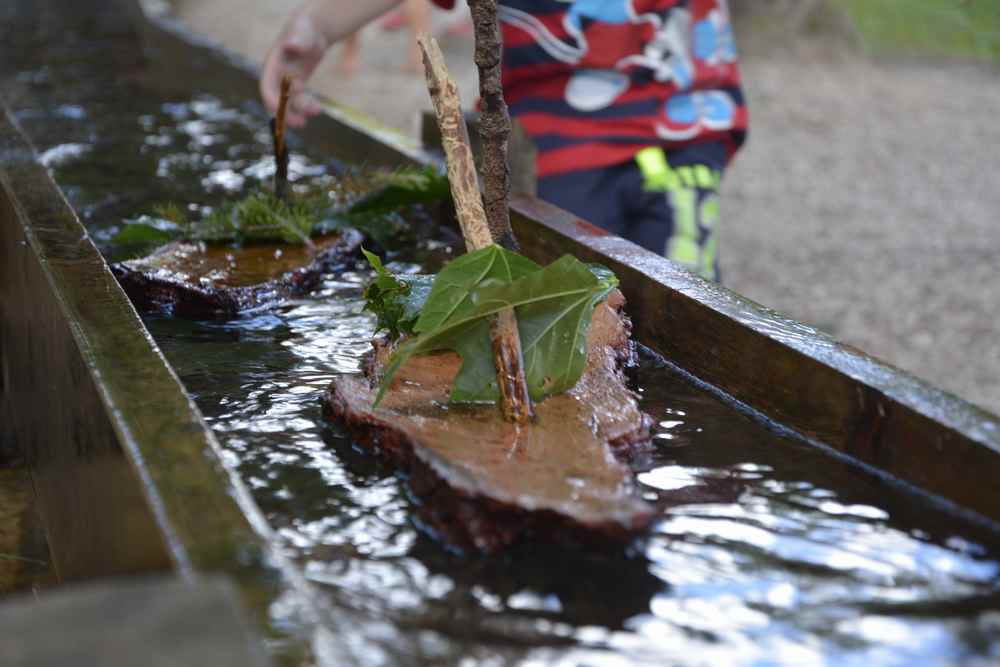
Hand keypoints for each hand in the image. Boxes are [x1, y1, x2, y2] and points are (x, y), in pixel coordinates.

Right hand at [260, 12, 327, 127]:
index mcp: (273, 64)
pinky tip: (318, 109)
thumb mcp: (302, 32)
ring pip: (289, 102)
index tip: (282, 112)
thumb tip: (293, 45)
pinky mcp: (297, 83)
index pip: (267, 86)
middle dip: (285, 113)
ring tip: (316, 111)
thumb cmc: (304, 28)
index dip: (272, 100)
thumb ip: (297, 39)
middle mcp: (277, 75)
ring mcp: (286, 80)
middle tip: (300, 123)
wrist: (312, 29)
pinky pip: (299, 100)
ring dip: (299, 111)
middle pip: (276, 99)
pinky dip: (307, 106)